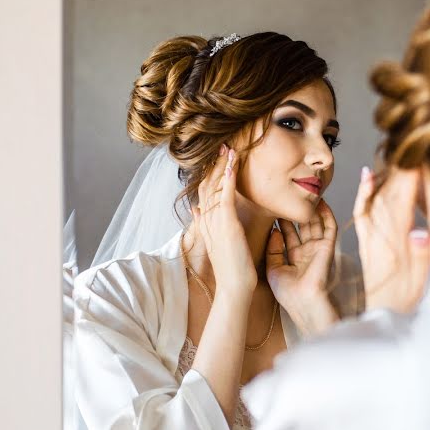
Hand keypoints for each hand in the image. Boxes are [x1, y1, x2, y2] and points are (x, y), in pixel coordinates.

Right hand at [192, 145, 256, 295]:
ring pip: (215, 186)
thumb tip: (195, 209)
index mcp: (204, 221)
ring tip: (228, 147)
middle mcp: (206, 218)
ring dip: (221, 165)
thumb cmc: (230, 266)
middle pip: (207, 185)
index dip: (209, 174)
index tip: (215, 158)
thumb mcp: (214, 241)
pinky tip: (232, 162)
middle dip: (213, 165)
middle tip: (221, 145)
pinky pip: (226, 194)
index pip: (204, 192)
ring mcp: (215, 220)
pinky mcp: (227, 222)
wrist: (234, 285)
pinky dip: (228, 176)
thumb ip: (204, 223)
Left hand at [265, 199, 339, 334]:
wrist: (303, 302)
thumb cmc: (287, 292)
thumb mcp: (273, 269)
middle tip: (287, 194)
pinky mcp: (328, 247)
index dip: (281, 220)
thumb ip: (273, 249)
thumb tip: (274, 231)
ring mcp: (318, 249)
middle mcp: (306, 252)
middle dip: (295, 211)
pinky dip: (326, 214)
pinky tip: (320, 202)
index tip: (272, 206)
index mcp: (294, 258)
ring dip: (311, 209)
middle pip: (301, 226)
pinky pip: (329, 227)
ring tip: (304, 193)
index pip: (287, 234)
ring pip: (315, 224)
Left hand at [353, 166, 429, 313]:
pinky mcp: (367, 245)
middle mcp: (381, 240)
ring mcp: (372, 240)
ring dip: (387, 177)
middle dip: (400, 172)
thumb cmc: (408, 303)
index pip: (403, 203)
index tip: (419, 157)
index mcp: (397, 247)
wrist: (384, 318)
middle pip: (389, 197)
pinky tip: (367, 175)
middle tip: (410, 147)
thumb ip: (422, 257)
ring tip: (398, 156)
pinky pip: (362, 214)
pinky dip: (365, 194)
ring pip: (376, 201)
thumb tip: (420, 232)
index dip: (411, 179)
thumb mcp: (422, 284)